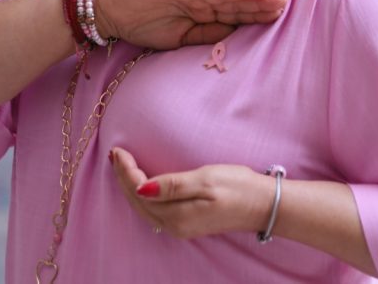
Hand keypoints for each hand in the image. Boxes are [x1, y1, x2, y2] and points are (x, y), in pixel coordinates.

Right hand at [96, 0, 285, 48]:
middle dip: (259, 0)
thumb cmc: (142, 24)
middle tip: (285, 0)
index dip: (257, 13)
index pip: (235, 12)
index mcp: (202, 9)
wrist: (108, 11)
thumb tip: (234, 35)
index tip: (280, 14)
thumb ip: (206, 35)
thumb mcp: (179, 38)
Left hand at [109, 147, 273, 238]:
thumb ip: (173, 186)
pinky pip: (154, 210)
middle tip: (114, 154)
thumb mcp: (206, 180)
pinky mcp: (186, 223)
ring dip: (130, 186)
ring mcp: (180, 227)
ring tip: (122, 166)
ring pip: (144, 207)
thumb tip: (142, 189)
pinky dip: (142, 195)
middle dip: (123, 178)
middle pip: (137, 201)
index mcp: (176, 215)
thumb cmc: (238, 187)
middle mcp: (174, 226)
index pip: (139, 191)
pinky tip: (142, 183)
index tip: (118, 150)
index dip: (126, 171)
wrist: (263, 205)